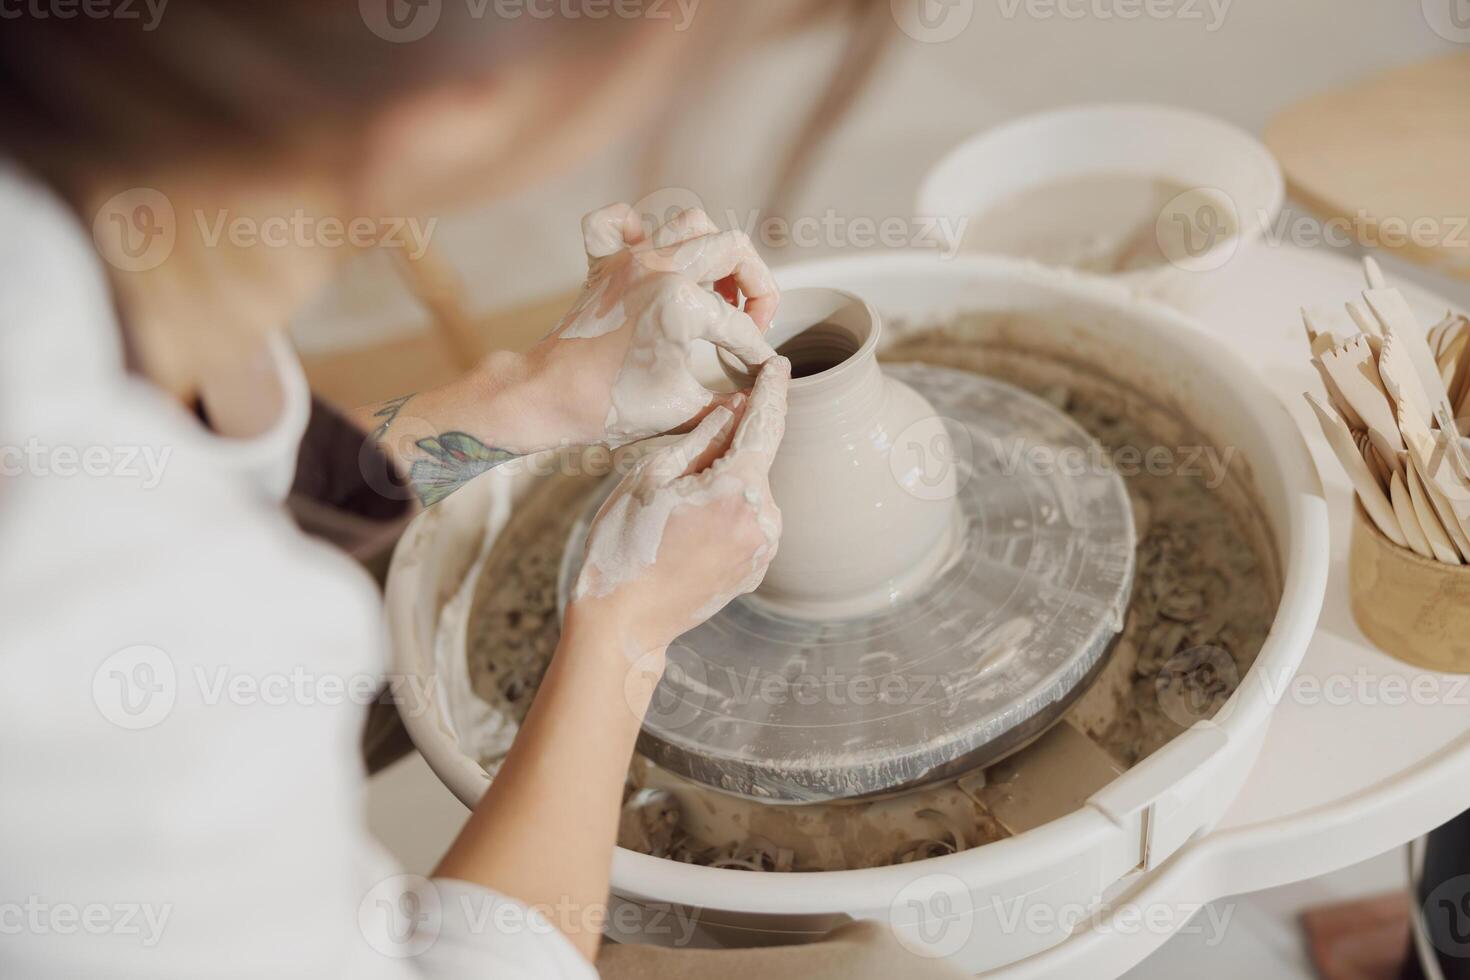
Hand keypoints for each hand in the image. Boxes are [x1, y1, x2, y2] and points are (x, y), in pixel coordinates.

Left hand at [530, 203, 779, 447]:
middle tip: (749, 325)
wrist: (546, 397)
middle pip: (733, 250)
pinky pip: (618, 222)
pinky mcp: (603, 266)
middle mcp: (659, 269)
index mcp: (682, 304)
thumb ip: (728, 401)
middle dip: (756, 289)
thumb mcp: (683, 408)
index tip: (761, 372)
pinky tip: (652, 255)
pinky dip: (637, 229)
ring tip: (716, 288)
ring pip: (690, 223)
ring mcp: (629, 261)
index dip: (758, 353)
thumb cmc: (609, 407)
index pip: (740, 325)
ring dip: (714, 251)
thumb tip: (756, 397)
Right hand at [568, 355, 790, 657]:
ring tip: (675, 513)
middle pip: (754, 462)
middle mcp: (764, 518)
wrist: (624, 622)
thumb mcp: (651, 476)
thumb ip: (701, 437)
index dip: (771, 390)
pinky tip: (687, 534)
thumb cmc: (626, 543)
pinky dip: (726, 515)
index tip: (779, 365)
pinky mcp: (757, 569)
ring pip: (751, 494)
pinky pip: (748, 524)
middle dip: (727, 451)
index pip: (764, 425)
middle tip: (677, 470)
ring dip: (725, 486)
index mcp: (737, 488)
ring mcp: (764, 549)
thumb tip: (735, 406)